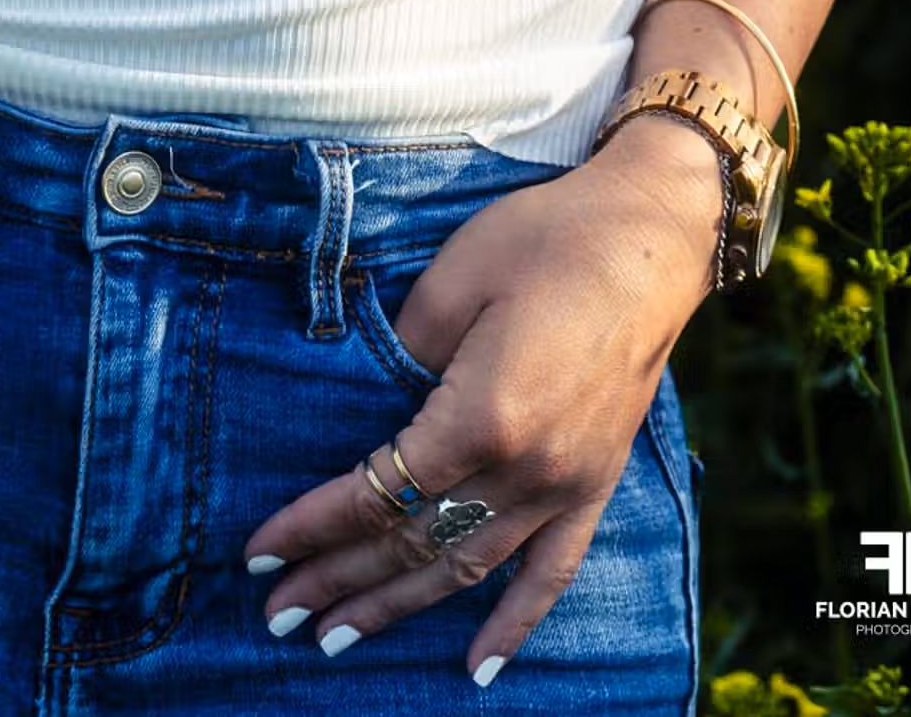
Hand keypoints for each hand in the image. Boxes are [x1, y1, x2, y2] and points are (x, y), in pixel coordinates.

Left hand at [240, 128, 717, 676]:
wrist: (650, 239)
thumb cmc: (543, 239)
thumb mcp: (454, 279)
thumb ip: (404, 355)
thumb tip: (370, 410)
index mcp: (481, 417)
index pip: (376, 492)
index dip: (313, 526)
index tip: (259, 555)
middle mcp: (525, 470)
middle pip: (412, 542)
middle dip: (338, 580)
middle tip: (278, 615)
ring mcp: (565, 485)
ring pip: (467, 569)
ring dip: (399, 607)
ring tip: (337, 639)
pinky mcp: (595, 483)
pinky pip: (552, 574)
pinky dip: (514, 626)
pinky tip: (479, 671)